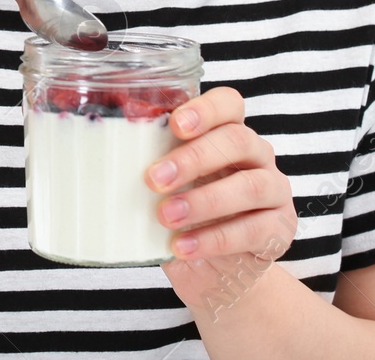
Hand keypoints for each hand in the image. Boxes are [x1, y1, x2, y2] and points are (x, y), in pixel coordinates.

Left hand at [146, 86, 296, 316]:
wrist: (214, 271)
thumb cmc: (182, 217)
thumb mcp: (162, 188)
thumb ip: (147, 166)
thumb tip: (93, 154)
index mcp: (227, 132)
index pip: (228, 103)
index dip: (205, 109)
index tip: (175, 125)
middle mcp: (256, 154)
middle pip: (237, 140)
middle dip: (194, 158)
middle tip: (153, 179)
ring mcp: (274, 190)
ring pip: (250, 185)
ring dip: (204, 201)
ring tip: (165, 217)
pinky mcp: (280, 228)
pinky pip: (255, 229)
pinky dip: (215, 238)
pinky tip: (183, 247)